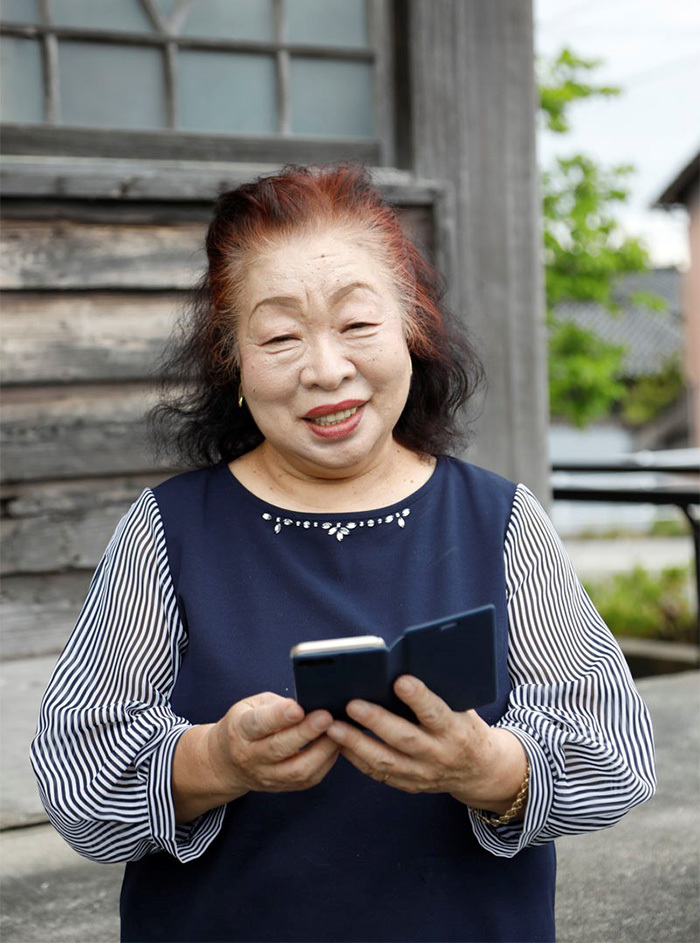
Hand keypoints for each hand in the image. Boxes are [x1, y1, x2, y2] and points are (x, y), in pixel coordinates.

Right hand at [173, 692, 338, 821]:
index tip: (298, 708)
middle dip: (306, 732)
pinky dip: (325, 762)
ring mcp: (266, 775)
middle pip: (280, 748)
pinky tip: (334, 746)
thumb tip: (307, 704)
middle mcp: (251, 756)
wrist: (226, 761)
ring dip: (321, 751)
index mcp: (240, 730)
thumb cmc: (245, 724)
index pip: (258, 724)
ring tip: (338, 731)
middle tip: (327, 717)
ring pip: (297, 770)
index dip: (278, 716)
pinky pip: (307, 779)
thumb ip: (275, 705)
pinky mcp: (282, 787)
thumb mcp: (250, 706)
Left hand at [325, 676, 526, 814]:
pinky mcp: (410, 784)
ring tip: (333, 727)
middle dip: (376, 721)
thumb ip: (439, 692)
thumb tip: (404, 666)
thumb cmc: (465, 726)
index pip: (436, 713)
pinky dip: (357, 759)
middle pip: (405, 739)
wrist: (481, 770)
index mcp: (456, 731)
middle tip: (351, 703)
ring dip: (356, 744)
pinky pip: (379, 774)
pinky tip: (339, 743)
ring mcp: (424, 774)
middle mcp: (440, 754)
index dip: (419, 698)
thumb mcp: (463, 708)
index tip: (399, 680)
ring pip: (386, 761)